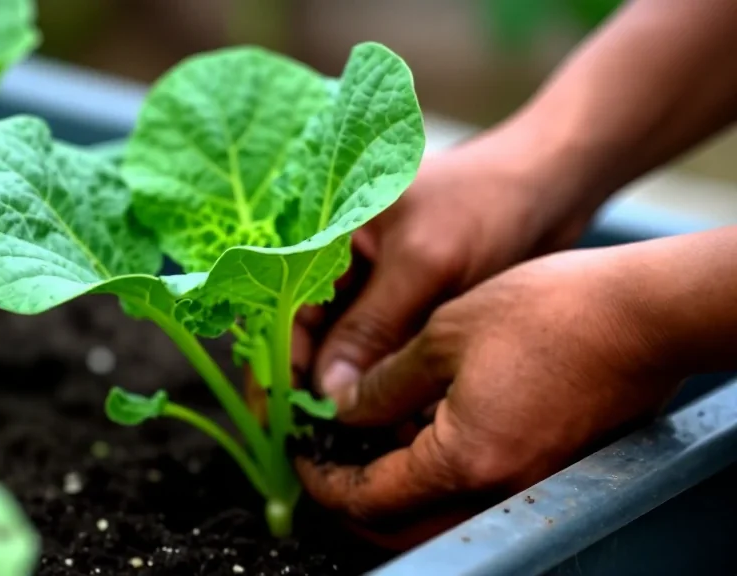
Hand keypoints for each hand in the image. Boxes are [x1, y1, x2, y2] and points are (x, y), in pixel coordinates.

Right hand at [245, 123, 601, 414]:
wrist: (553, 186)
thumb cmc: (487, 202)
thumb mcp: (425, 265)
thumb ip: (373, 328)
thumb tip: (330, 395)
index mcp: (325, 225)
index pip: (281, 302)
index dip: (278, 360)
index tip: (287, 415)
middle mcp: (338, 256)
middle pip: (306, 330)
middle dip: (312, 383)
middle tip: (319, 438)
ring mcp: (371, 281)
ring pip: (343, 346)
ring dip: (348, 389)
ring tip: (355, 435)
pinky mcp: (403, 302)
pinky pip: (378, 348)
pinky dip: (381, 380)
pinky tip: (388, 416)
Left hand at [295, 247, 681, 548]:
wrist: (641, 316)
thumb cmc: (549, 313)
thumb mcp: (444, 334)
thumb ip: (385, 383)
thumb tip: (342, 410)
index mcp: (463, 461)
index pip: (368, 498)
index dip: (323, 482)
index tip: (299, 456)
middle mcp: (495, 490)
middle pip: (400, 521)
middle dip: (352, 494)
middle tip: (323, 453)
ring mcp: (524, 486)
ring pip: (434, 509)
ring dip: (392, 482)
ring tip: (359, 432)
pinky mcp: (544, 470)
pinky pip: (471, 489)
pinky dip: (433, 469)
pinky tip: (413, 425)